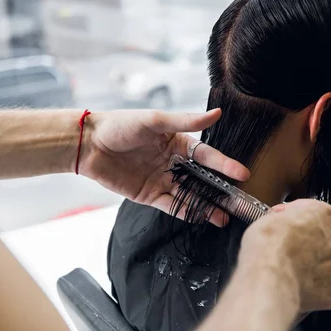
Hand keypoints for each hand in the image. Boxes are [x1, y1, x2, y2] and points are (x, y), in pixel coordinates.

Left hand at [78, 109, 248, 225]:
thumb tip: (216, 113)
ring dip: (207, 205)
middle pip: (202, 179)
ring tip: (225, 217)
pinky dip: (186, 212)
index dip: (224, 164)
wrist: (88, 145)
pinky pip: (171, 206)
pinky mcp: (149, 196)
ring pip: (190, 195)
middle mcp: (173, 162)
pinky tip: (201, 217)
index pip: (206, 156)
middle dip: (220, 190)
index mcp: (177, 142)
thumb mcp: (154, 121)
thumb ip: (185, 121)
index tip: (242, 173)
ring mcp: (162, 180)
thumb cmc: (120, 126)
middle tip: (239, 201)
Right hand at [238, 199, 330, 313]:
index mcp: (324, 215)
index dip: (305, 220)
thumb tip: (283, 221)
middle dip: (320, 245)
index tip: (292, 227)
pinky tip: (327, 298)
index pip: (321, 213)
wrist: (268, 276)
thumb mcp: (270, 218)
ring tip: (315, 274)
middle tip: (298, 253)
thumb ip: (284, 218)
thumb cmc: (266, 245)